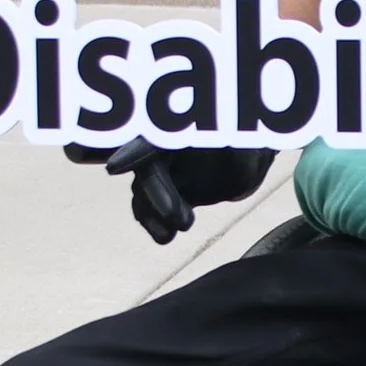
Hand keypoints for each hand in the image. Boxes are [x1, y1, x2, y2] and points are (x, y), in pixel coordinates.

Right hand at [66, 137, 273, 243]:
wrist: (250, 158)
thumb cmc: (249, 145)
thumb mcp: (249, 150)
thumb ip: (234, 155)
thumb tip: (222, 158)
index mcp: (180, 129)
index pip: (154, 138)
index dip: (134, 153)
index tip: (115, 168)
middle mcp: (163, 145)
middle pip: (147, 169)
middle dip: (157, 195)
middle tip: (182, 220)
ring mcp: (161, 169)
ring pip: (144, 192)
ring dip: (156, 214)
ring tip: (180, 229)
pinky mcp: (163, 192)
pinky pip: (148, 208)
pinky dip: (153, 223)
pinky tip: (165, 237)